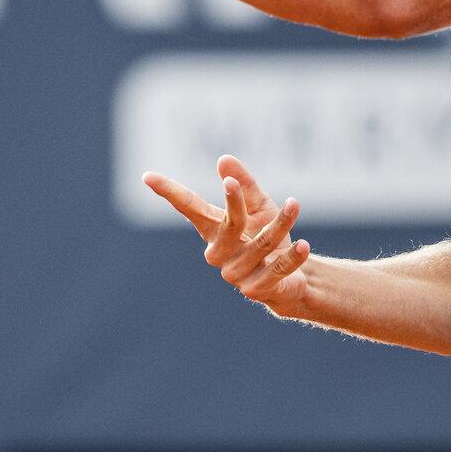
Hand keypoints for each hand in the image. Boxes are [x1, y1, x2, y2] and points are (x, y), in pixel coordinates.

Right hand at [143, 154, 311, 312]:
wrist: (290, 282)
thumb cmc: (267, 238)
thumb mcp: (259, 207)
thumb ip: (244, 185)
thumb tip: (224, 160)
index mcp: (214, 231)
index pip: (189, 208)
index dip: (169, 192)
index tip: (147, 176)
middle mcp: (219, 254)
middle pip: (226, 225)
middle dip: (231, 204)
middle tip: (232, 182)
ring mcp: (236, 275)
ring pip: (260, 243)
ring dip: (280, 223)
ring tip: (295, 204)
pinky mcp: (257, 291)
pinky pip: (277, 269)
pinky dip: (291, 257)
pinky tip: (304, 245)